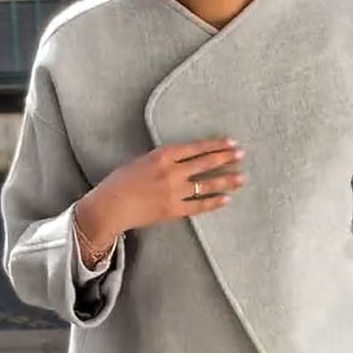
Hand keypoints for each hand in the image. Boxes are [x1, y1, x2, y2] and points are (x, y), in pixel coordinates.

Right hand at [79, 137, 246, 240]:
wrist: (110, 206)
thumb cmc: (120, 181)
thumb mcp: (141, 161)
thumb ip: (162, 160)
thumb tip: (181, 160)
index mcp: (162, 155)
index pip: (196, 147)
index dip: (216, 145)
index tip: (231, 143)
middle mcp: (172, 172)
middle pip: (205, 163)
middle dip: (226, 158)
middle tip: (242, 155)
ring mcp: (174, 192)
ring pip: (206, 184)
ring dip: (226, 180)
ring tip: (241, 178)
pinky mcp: (174, 210)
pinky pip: (199, 205)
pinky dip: (214, 202)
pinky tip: (226, 199)